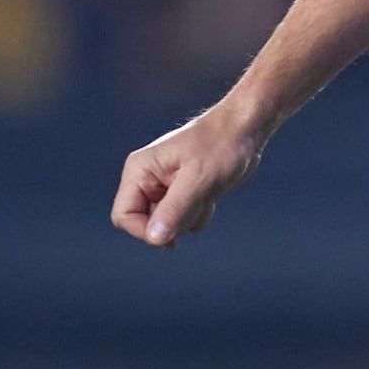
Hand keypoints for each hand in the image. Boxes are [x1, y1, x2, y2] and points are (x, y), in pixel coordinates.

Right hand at [113, 101, 268, 247]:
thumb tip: (154, 238)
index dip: (144, 231)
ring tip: (205, 191)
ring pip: (168, 225)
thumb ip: (175, 210)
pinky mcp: (182, 194)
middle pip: (146, 224)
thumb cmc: (220, 145)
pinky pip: (185, 220)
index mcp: (139, 171)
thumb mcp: (198, 179)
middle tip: (197, 202)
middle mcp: (147, 180)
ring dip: (191, 217)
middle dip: (175, 222)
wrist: (244, 130)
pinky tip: (211, 193)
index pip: (123, 216)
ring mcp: (164, 188)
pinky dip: (200, 213)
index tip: (172, 234)